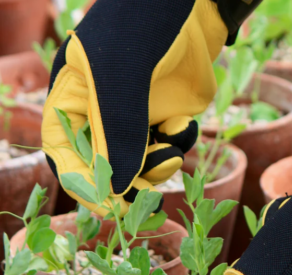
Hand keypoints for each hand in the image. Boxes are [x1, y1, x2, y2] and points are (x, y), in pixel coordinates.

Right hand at [42, 0, 233, 216]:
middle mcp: (104, 109)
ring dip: (156, 165)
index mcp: (74, 95)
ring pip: (140, 159)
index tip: (106, 206)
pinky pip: (169, 144)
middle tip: (146, 201)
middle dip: (125, 183)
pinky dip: (178, 142)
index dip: (81, 182)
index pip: (64, 149)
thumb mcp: (124, 73)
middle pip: (105, 162)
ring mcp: (138, 112)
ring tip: (172, 150)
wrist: (196, 5)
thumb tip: (114, 187)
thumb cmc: (148, 24)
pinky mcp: (167, 111)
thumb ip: (117, 128)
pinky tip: (184, 124)